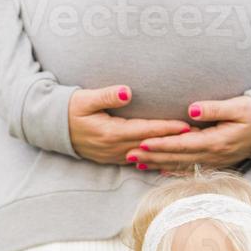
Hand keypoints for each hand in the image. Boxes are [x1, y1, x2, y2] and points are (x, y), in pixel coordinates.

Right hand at [68, 86, 191, 164]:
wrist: (53, 129)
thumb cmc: (70, 109)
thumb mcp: (85, 98)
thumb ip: (107, 95)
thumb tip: (127, 91)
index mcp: (110, 132)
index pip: (145, 130)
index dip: (167, 128)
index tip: (186, 126)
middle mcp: (114, 148)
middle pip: (151, 145)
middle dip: (174, 142)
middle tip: (198, 137)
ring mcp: (114, 156)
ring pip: (147, 156)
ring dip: (167, 151)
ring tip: (188, 147)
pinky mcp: (113, 158)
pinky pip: (139, 160)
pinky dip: (154, 158)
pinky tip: (168, 156)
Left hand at [124, 95, 250, 173]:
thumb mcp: (237, 106)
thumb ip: (213, 108)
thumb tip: (190, 109)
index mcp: (215, 141)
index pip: (181, 144)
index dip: (160, 144)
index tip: (140, 143)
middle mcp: (212, 155)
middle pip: (175, 158)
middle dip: (151, 157)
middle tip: (128, 156)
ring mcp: (213, 161)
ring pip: (180, 165)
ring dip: (157, 165)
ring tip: (137, 164)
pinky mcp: (215, 162)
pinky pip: (190, 169)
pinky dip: (172, 170)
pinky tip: (159, 171)